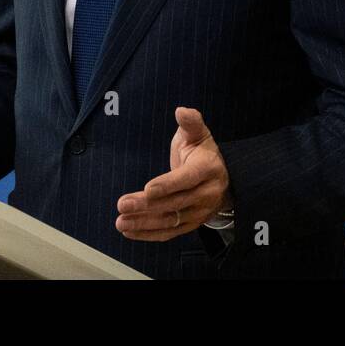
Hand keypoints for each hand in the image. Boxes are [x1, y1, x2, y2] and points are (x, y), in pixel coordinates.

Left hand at [115, 106, 231, 240]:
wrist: (223, 179)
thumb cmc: (203, 153)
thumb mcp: (199, 134)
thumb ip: (191, 122)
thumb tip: (181, 111)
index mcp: (208, 170)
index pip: (187, 179)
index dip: (167, 185)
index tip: (148, 188)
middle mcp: (206, 194)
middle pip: (174, 203)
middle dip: (146, 205)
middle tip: (123, 204)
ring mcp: (199, 212)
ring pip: (170, 221)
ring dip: (143, 223)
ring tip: (121, 221)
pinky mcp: (191, 224)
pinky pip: (169, 233)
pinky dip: (148, 234)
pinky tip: (129, 231)